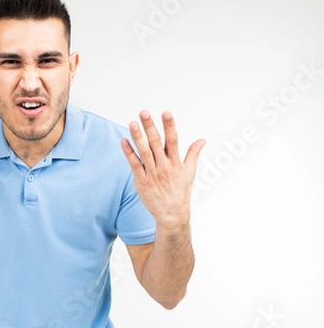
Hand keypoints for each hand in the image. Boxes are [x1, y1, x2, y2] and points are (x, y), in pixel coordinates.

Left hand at [121, 110, 205, 230]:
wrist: (172, 214)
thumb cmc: (180, 192)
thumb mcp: (190, 172)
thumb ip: (194, 153)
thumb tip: (202, 139)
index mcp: (176, 162)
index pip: (173, 140)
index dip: (169, 126)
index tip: (166, 112)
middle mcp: (164, 166)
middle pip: (156, 143)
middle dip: (150, 126)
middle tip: (143, 112)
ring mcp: (152, 174)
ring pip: (144, 151)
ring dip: (137, 137)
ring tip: (132, 123)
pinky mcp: (142, 181)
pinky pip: (134, 164)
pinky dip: (129, 153)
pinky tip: (124, 141)